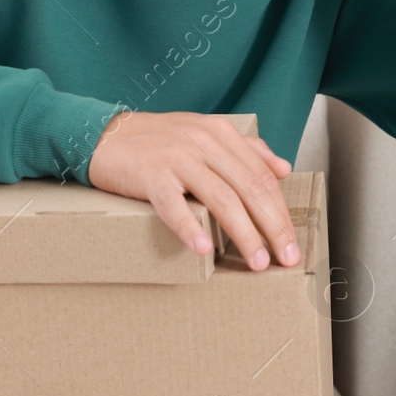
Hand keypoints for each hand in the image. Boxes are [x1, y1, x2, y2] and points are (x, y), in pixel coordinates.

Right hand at [87, 111, 300, 270]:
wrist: (102, 134)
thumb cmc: (155, 140)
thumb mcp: (203, 134)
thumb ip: (245, 149)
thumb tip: (283, 169)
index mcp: (220, 134)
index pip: (262, 176)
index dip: (281, 211)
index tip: (292, 241)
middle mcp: (202, 142)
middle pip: (250, 188)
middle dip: (273, 227)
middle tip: (286, 257)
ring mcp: (176, 158)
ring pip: (221, 198)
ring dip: (244, 234)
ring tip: (256, 261)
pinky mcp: (149, 174)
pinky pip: (173, 204)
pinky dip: (189, 227)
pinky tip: (203, 249)